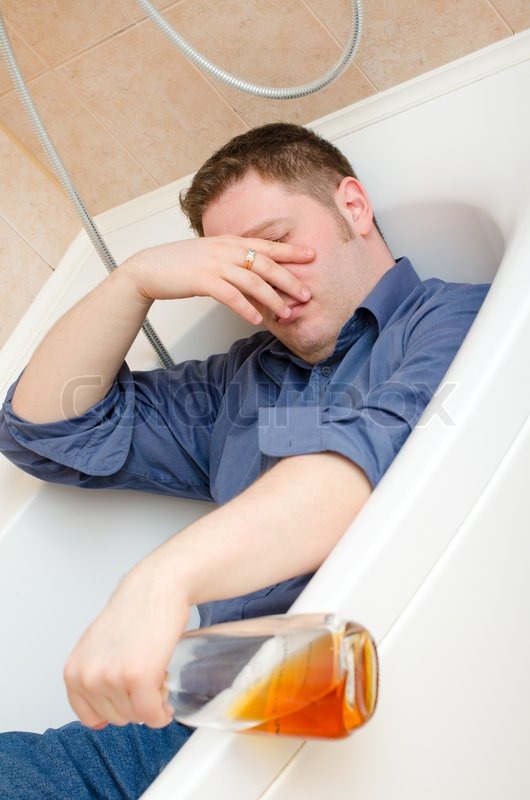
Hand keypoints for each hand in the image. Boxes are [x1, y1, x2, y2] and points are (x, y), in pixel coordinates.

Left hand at [63, 560, 189, 728]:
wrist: (154, 589)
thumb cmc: (132, 615)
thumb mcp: (96, 648)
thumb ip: (92, 678)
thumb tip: (100, 719)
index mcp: (74, 672)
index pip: (90, 717)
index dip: (116, 709)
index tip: (129, 698)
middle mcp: (88, 677)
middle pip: (116, 719)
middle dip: (136, 705)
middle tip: (147, 678)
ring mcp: (112, 678)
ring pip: (136, 717)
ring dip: (151, 705)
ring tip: (155, 676)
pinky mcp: (139, 678)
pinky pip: (152, 714)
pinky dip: (161, 714)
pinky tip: (165, 701)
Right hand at [122, 235, 313, 324]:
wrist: (149, 268)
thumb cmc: (180, 264)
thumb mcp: (211, 255)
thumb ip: (232, 260)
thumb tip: (254, 274)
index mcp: (229, 242)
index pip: (266, 245)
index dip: (290, 251)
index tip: (312, 255)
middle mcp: (225, 250)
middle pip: (266, 264)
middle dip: (289, 279)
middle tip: (306, 293)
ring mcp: (214, 264)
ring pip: (252, 281)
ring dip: (272, 299)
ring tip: (285, 313)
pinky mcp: (202, 280)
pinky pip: (231, 295)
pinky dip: (246, 308)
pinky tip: (256, 319)